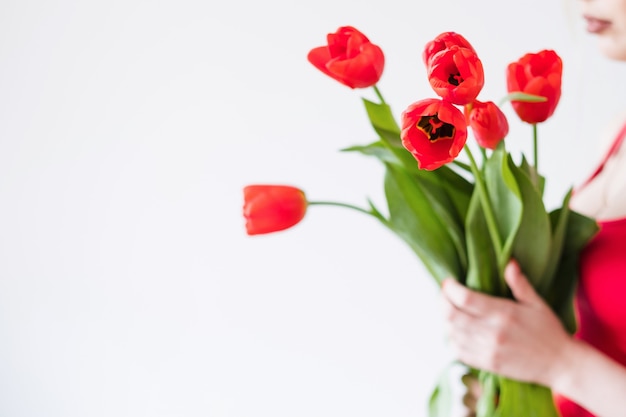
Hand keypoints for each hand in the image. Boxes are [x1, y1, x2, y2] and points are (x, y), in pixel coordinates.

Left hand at [441, 260, 573, 386]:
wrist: (561, 365)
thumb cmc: (549, 331)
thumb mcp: (537, 303)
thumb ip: (519, 283)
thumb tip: (509, 262)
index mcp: (503, 313)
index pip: (464, 298)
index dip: (450, 288)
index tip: (448, 281)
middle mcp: (492, 332)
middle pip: (451, 315)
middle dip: (442, 301)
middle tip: (444, 294)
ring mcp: (488, 350)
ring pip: (451, 333)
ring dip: (445, 320)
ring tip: (450, 310)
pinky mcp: (487, 364)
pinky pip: (458, 351)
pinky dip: (452, 339)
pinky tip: (457, 331)